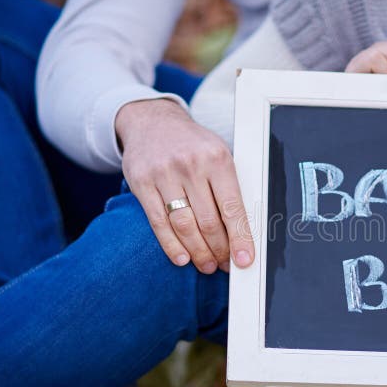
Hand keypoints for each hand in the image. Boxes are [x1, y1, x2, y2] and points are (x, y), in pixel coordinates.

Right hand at [116, 99, 254, 273]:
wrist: (152, 121)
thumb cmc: (193, 145)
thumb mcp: (218, 155)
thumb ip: (230, 187)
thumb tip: (244, 231)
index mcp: (218, 159)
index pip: (232, 208)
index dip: (240, 239)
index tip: (245, 260)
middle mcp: (191, 165)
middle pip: (208, 222)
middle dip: (219, 250)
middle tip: (225, 265)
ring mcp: (164, 174)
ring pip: (184, 225)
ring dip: (198, 252)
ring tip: (207, 265)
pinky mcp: (141, 183)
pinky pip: (158, 222)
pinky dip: (171, 245)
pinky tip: (182, 258)